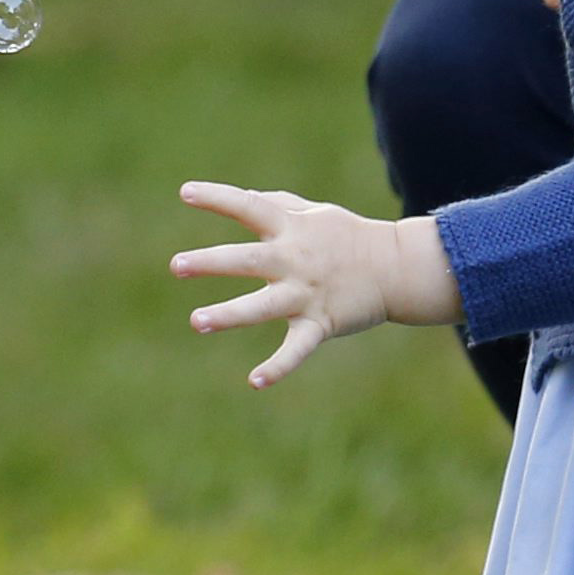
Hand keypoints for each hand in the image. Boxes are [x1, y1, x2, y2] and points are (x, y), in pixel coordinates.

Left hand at [170, 180, 456, 386]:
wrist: (396, 267)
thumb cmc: (349, 237)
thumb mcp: (315, 213)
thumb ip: (278, 206)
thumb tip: (247, 197)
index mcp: (291, 228)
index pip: (249, 207)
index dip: (218, 198)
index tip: (185, 192)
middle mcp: (295, 260)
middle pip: (247, 260)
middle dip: (211, 262)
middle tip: (176, 265)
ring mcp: (306, 293)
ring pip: (263, 306)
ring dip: (229, 314)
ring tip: (197, 322)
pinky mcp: (320, 323)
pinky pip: (297, 348)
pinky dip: (278, 366)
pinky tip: (255, 382)